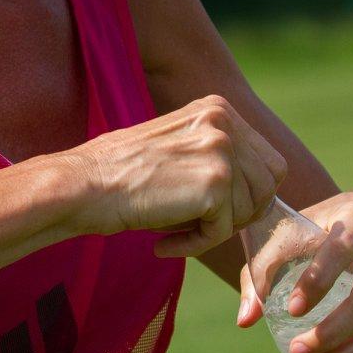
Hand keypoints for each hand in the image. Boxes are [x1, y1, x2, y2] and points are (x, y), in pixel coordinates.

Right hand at [66, 94, 286, 258]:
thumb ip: (216, 156)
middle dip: (241, 212)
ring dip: (216, 229)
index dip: (248, 193)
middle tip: (201, 225)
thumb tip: (260, 194)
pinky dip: (196, 244)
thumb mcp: (177, 147)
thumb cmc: (120, 174)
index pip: (267, 160)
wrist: (84, 184)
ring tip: (175, 231)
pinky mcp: (214, 183)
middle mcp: (224, 121)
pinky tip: (165, 242)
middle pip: (268, 184)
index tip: (215, 209)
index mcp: (217, 108)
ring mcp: (222, 149)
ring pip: (249, 209)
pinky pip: (223, 231)